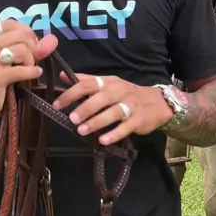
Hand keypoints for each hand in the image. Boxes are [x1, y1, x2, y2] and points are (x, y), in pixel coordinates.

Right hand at [0, 20, 57, 112]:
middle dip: (32, 47)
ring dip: (31, 61)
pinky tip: (35, 74)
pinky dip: (31, 72)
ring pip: (22, 50)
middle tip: (32, 60)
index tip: (32, 43)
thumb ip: (29, 47)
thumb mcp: (8, 59)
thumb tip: (52, 40)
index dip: (26, 32)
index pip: (9, 24)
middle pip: (19, 35)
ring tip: (29, 69)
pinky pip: (20, 71)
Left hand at [52, 73, 173, 144]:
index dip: (72, 93)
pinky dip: (114, 134)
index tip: (58, 104)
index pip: (89, 84)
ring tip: (82, 131)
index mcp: (109, 82)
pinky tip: (103, 140)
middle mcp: (119, 92)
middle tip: (72, 119)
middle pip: (101, 98)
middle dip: (85, 108)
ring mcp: (130, 106)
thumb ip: (86, 81)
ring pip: (113, 113)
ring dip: (96, 122)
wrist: (158, 102)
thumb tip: (63, 76)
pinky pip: (125, 127)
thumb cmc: (127, 94)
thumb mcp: (108, 84)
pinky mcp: (139, 119)